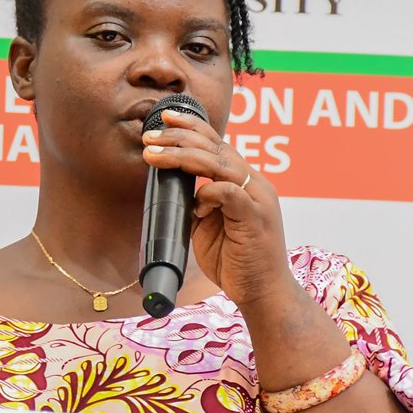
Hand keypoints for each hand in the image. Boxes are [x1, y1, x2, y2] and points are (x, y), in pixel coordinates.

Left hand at [142, 108, 298, 309]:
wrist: (263, 293)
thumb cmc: (236, 262)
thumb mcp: (208, 227)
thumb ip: (197, 204)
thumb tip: (175, 188)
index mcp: (244, 182)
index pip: (218, 144)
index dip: (192, 127)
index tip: (165, 118)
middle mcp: (254, 184)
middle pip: (216, 147)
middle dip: (179, 137)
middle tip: (149, 136)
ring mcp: (258, 199)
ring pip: (220, 163)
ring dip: (183, 156)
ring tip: (154, 155)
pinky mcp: (256, 218)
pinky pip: (231, 192)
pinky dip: (209, 192)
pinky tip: (195, 202)